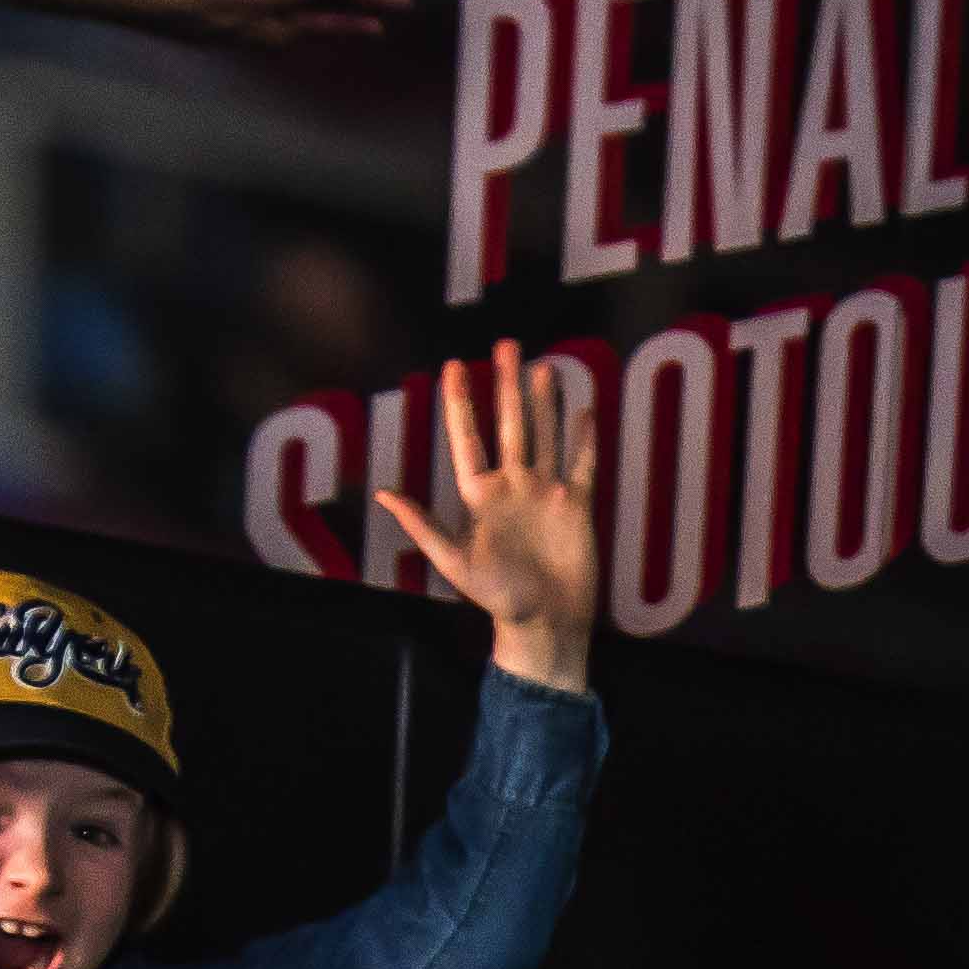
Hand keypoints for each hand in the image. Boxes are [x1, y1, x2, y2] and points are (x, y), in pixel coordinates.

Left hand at [374, 342, 602, 693]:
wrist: (546, 623)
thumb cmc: (497, 599)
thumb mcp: (453, 563)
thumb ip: (422, 525)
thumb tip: (383, 492)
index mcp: (480, 495)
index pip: (467, 438)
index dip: (461, 403)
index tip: (455, 366)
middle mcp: (512, 486)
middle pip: (509, 424)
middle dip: (506, 385)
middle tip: (506, 345)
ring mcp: (545, 493)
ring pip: (545, 435)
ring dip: (543, 402)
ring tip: (543, 366)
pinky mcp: (576, 506)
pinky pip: (582, 464)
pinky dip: (583, 439)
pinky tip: (584, 411)